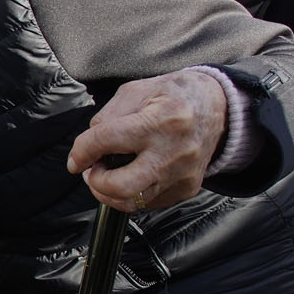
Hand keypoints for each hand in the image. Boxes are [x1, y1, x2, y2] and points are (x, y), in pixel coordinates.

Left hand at [66, 70, 227, 211]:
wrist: (218, 106)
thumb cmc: (174, 95)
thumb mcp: (136, 91)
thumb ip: (106, 118)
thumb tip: (85, 149)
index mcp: (162, 120)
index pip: (107, 140)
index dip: (81, 151)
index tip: (75, 159)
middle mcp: (175, 151)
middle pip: (122, 186)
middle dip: (96, 182)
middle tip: (93, 170)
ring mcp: (183, 173)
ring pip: (133, 202)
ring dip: (109, 192)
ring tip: (106, 174)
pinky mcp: (187, 188)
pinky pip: (148, 202)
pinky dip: (129, 194)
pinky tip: (128, 176)